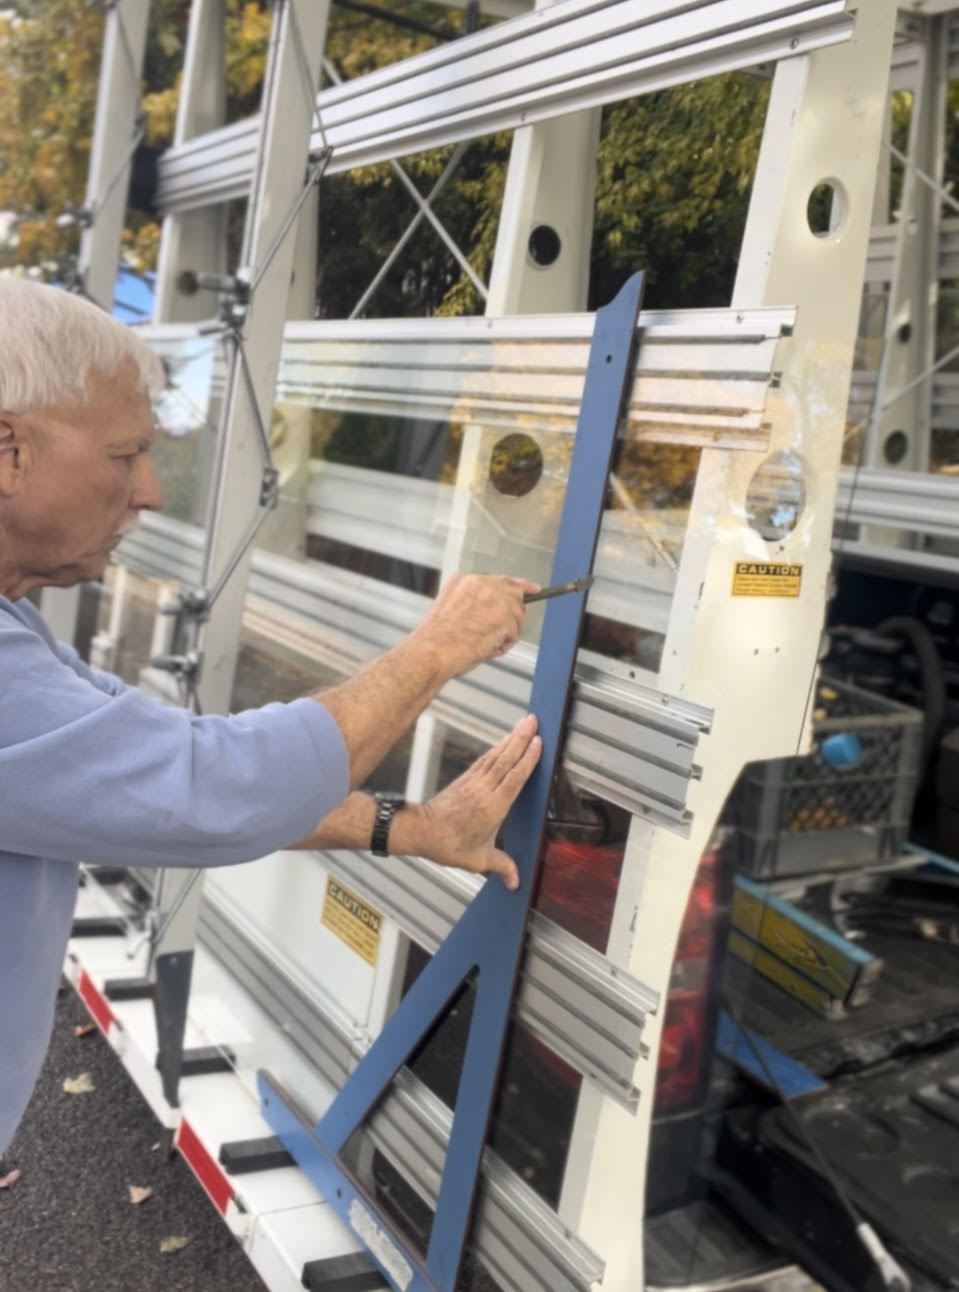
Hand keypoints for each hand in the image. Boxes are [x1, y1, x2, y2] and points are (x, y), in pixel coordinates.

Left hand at [411, 714, 541, 889]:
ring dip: (510, 739)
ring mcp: (474, 783)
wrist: (421, 832)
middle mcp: (484, 790)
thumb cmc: (448, 845)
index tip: (538, 743)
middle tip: (534, 721)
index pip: (514, 779)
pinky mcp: (465, 780)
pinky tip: (504, 741)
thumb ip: (501, 866)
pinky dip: (496, 749)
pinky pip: (485, 760)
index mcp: (492, 807)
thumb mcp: (478, 860)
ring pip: (496, 756)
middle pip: (506, 760)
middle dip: (521, 739)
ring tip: (524, 724)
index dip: (527, 760)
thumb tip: (516, 882)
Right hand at [413, 572, 539, 677]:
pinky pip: (514, 634)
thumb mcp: (448, 605)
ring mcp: (497, 599)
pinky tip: (485, 647)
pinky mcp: (506, 617)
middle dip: (512, 615)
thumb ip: (471, 600)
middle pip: (515, 595)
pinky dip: (503, 645)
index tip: (534, 589)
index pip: (502, 579)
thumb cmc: (437, 637)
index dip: (521, 586)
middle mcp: (485, 584)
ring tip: (482, 642)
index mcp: (467, 579)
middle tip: (498, 631)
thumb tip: (489, 610)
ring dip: (504, 633)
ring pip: (516, 617)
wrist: (433, 651)